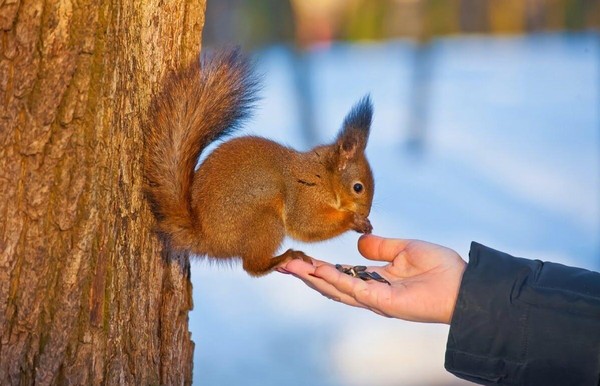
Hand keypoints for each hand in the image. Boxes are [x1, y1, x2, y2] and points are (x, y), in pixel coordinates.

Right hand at [280, 234, 466, 323]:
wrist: (463, 284)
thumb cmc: (440, 268)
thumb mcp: (404, 249)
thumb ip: (380, 247)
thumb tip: (358, 244)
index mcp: (375, 281)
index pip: (339, 275)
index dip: (316, 268)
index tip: (296, 257)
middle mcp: (370, 293)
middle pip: (329, 286)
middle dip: (305, 275)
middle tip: (281, 264)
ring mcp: (374, 299)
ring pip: (334, 289)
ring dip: (310, 278)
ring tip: (288, 266)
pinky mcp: (382, 301)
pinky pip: (352, 288)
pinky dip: (332, 279)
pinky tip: (315, 269)